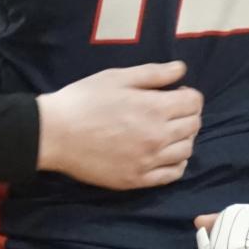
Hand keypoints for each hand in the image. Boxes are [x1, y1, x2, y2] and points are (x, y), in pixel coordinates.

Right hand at [35, 62, 200, 189]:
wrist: (54, 134)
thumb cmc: (82, 100)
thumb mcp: (115, 78)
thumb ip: (152, 73)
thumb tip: (182, 69)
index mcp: (154, 108)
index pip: (194, 103)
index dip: (187, 94)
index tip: (174, 93)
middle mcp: (158, 137)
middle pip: (194, 126)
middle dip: (187, 114)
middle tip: (168, 111)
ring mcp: (149, 161)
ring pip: (187, 150)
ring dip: (183, 138)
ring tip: (165, 131)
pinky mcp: (138, 179)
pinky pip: (173, 174)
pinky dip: (176, 163)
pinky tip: (163, 153)